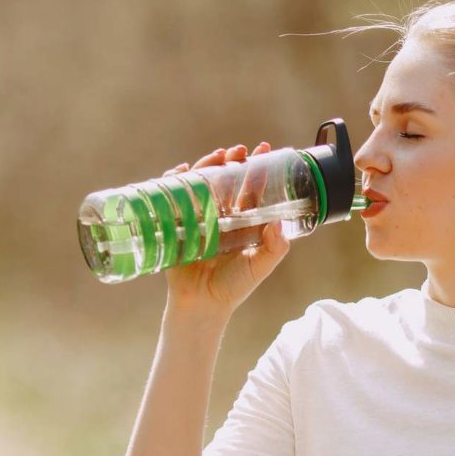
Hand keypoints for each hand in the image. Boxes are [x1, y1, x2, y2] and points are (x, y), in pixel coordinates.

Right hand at [162, 142, 289, 316]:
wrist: (202, 305)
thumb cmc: (233, 287)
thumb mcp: (259, 266)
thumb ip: (275, 247)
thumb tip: (280, 223)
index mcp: (242, 222)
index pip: (251, 189)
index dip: (258, 169)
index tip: (265, 150)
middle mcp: (221, 216)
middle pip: (226, 180)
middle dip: (232, 161)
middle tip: (239, 150)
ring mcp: (198, 218)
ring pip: (202, 183)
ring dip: (208, 165)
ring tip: (217, 156)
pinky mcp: (177, 224)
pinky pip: (173, 197)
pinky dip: (175, 181)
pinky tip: (181, 171)